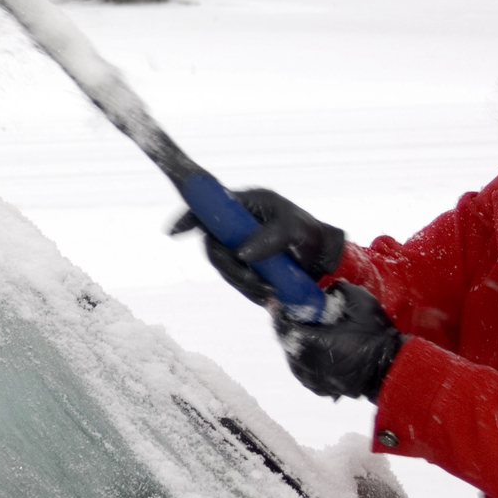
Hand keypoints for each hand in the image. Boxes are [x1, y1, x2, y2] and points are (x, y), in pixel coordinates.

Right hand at [170, 187, 345, 305]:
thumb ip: (271, 237)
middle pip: (213, 246)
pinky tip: (271, 291)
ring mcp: (239, 248)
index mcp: (245, 206)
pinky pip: (237, 281)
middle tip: (254, 279)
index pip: (208, 208)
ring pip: (224, 268)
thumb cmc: (309, 234)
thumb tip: (242, 252)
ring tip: (271, 286)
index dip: (188, 218)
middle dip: (230, 267)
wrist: (324, 261)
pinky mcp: (244, 268)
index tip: (173, 233)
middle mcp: (236, 226)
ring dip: (244, 281)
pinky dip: (251, 290)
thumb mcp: (295, 230)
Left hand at [274, 282, 403, 401]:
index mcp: (316, 344)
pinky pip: (303, 371)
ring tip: (301, 329)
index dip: (279, 314)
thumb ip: (337, 290)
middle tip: (290, 312)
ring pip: (292, 360)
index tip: (276, 301)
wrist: (391, 367)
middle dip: (286, 327)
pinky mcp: (321, 388)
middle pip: (286, 344)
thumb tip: (323, 290)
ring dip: (294, 343)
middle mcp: (311, 366)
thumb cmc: (376, 336)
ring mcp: (315, 380)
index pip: (285, 328)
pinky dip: (303, 359)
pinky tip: (312, 348)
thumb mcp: (360, 302)